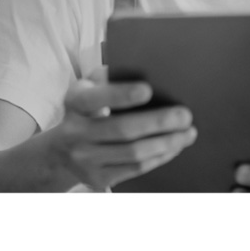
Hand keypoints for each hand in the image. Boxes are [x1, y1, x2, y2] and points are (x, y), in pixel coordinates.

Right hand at [44, 75, 196, 189]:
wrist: (61, 151)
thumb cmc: (87, 110)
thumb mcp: (89, 88)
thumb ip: (109, 77)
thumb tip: (148, 71)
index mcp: (74, 103)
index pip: (96, 98)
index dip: (121, 95)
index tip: (148, 90)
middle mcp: (74, 133)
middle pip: (122, 129)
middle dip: (158, 122)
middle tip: (185, 116)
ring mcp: (85, 160)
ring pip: (133, 153)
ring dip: (166, 143)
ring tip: (187, 133)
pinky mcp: (97, 179)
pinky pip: (135, 168)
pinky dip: (159, 157)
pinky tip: (174, 147)